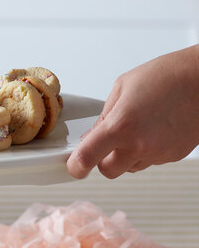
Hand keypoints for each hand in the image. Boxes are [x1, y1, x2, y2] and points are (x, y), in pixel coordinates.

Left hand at [67, 45, 198, 178]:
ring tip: (138, 128)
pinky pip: (149, 161)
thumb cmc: (167, 76)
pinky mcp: (173, 156)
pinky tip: (154, 130)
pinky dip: (146, 151)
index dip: (76, 166)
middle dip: (103, 159)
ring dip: (126, 155)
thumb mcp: (122, 88)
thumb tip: (90, 137)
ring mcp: (158, 153)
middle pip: (108, 171)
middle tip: (109, 141)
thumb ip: (103, 117)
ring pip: (129, 167)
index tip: (74, 166)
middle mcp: (139, 144)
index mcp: (121, 126)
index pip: (87, 158)